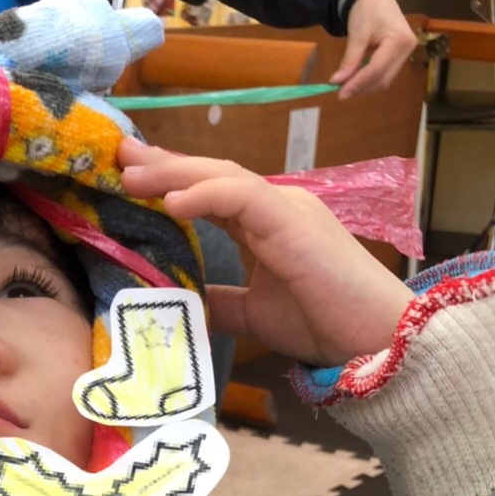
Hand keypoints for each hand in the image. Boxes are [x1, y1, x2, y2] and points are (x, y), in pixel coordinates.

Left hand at [118, 137, 410, 365]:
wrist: (376, 339)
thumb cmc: (326, 322)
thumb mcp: (256, 313)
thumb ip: (223, 303)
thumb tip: (187, 304)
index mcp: (267, 222)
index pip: (211, 192)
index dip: (170, 180)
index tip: (130, 177)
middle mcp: (275, 206)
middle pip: (210, 175)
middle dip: (162, 164)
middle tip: (118, 155)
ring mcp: (286, 208)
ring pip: (222, 177)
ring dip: (174, 173)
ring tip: (131, 174)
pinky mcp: (293, 221)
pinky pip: (242, 197)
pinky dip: (205, 195)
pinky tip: (171, 201)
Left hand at [331, 0, 416, 100]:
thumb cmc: (366, 7)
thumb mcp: (357, 34)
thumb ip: (350, 60)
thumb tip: (337, 82)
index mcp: (399, 40)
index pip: (376, 70)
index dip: (357, 83)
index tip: (340, 93)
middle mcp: (407, 49)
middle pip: (382, 79)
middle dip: (361, 87)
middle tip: (340, 91)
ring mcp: (405, 53)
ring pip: (384, 80)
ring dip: (365, 85)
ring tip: (346, 85)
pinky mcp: (400, 55)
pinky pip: (384, 74)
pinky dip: (369, 78)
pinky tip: (356, 78)